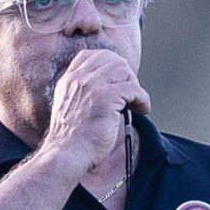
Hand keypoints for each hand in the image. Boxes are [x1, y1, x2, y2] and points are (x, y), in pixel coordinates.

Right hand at [39, 49, 150, 173]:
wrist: (66, 155)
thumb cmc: (71, 139)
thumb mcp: (69, 108)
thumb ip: (82, 93)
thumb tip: (110, 88)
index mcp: (69, 80)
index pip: (91, 55)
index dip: (109, 64)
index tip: (118, 79)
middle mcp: (79, 78)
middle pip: (112, 59)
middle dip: (126, 75)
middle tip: (130, 94)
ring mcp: (92, 86)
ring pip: (124, 71)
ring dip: (135, 86)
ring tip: (136, 103)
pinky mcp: (106, 98)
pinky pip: (134, 90)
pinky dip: (143, 99)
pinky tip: (142, 110)